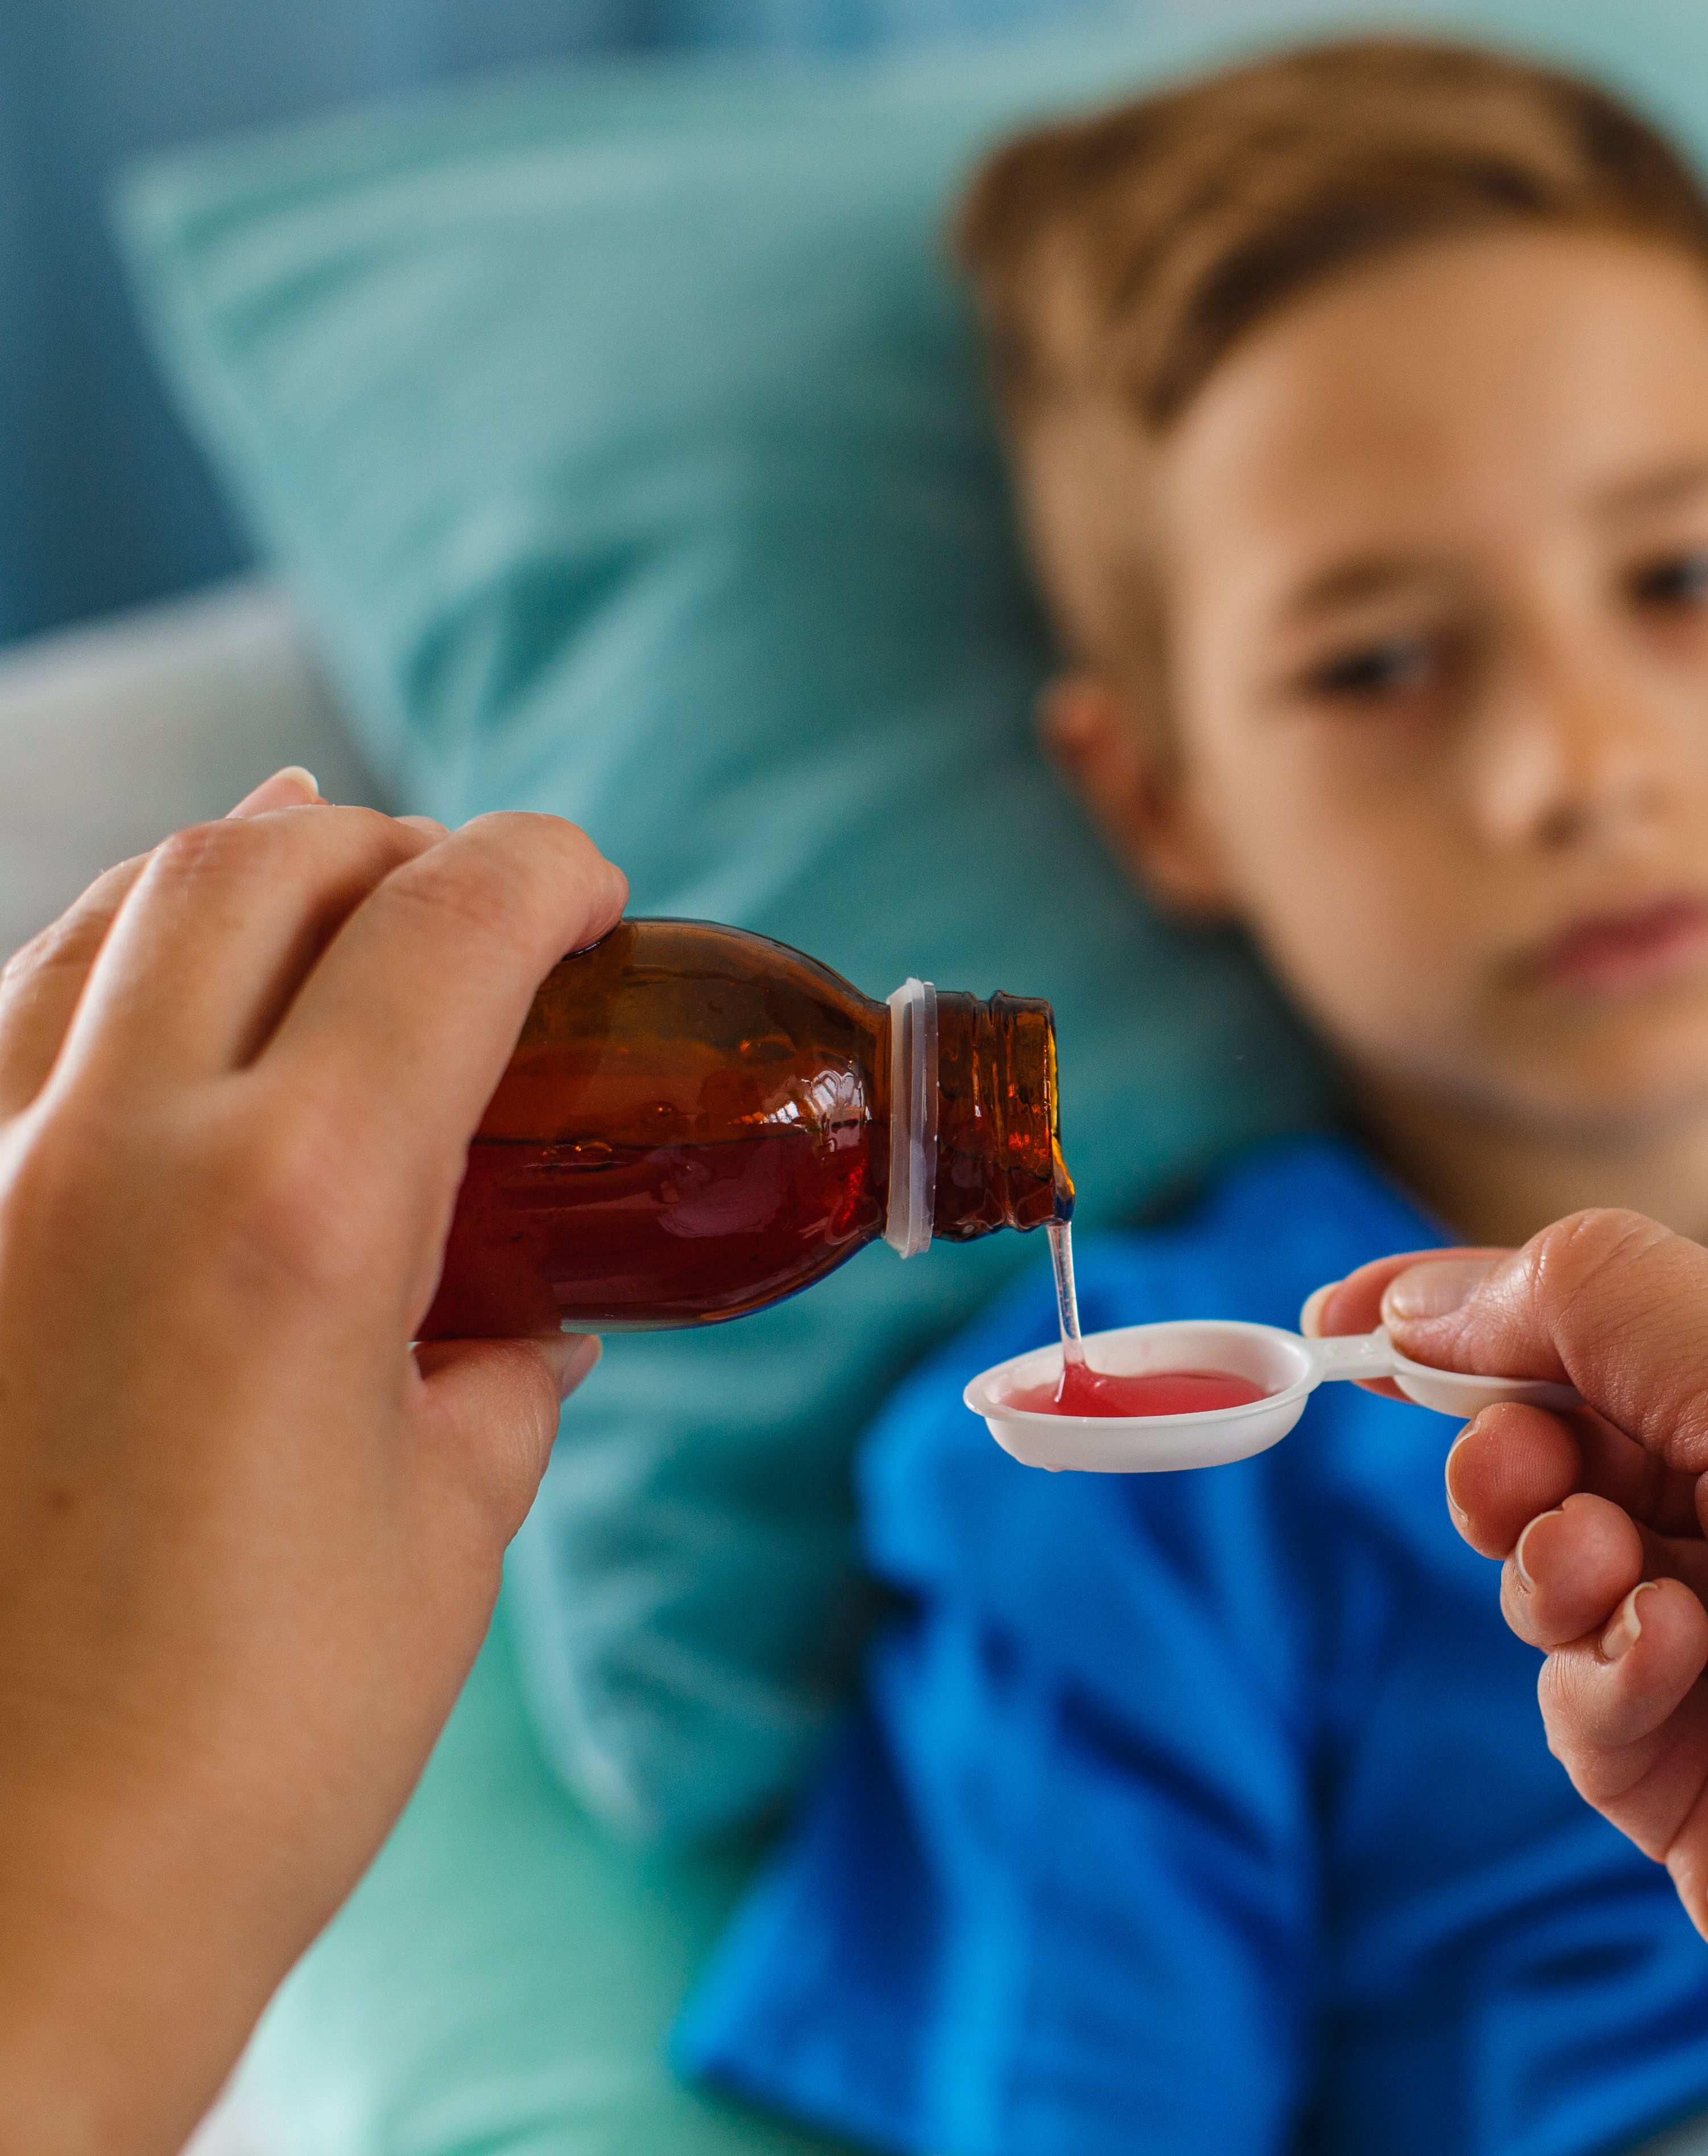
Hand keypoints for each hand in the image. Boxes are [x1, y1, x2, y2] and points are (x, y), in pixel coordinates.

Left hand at [0, 772, 623, 2154]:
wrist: (17, 1906)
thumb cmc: (251, 1745)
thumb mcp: (448, 1526)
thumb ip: (502, 1369)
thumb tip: (526, 1309)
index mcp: (298, 1208)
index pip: (446, 925)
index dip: (548, 871)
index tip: (602, 896)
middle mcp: (111, 1156)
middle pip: (253, 864)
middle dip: (393, 847)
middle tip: (479, 904)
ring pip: (100, 919)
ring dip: (237, 884)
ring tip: (325, 911)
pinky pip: (5, 1040)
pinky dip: (109, 984)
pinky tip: (170, 1038)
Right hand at [1319, 1221, 1707, 2131]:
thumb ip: (1612, 1305)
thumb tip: (1443, 1292)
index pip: (1649, 1304)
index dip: (1495, 1305)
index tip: (1347, 1321)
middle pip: (1593, 1435)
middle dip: (1527, 1447)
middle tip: (1517, 1472)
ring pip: (1572, 1572)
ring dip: (1561, 1565)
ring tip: (1606, 1580)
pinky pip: (1598, 1701)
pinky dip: (1603, 1678)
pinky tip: (1663, 1673)